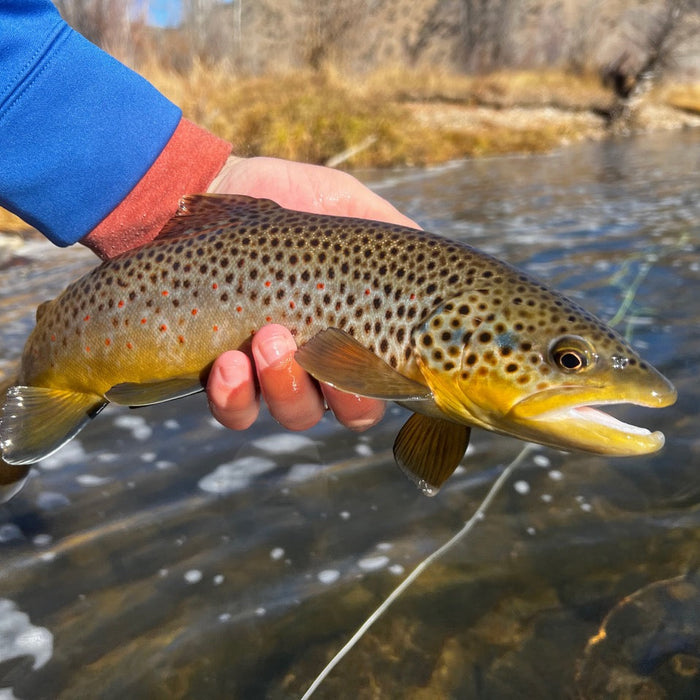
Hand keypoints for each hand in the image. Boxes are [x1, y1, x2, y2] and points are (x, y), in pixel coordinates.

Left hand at [205, 156, 418, 431]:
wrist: (205, 189)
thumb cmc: (284, 197)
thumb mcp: (350, 205)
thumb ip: (396, 237)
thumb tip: (441, 271)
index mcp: (353, 330)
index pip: (381, 384)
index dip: (383, 388)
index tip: (371, 363)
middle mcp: (317, 360)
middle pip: (347, 411)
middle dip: (336, 390)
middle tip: (305, 341)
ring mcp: (268, 372)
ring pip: (294, 413)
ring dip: (283, 386)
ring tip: (262, 340)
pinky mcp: (221, 375)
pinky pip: (235, 413)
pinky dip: (235, 397)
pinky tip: (226, 362)